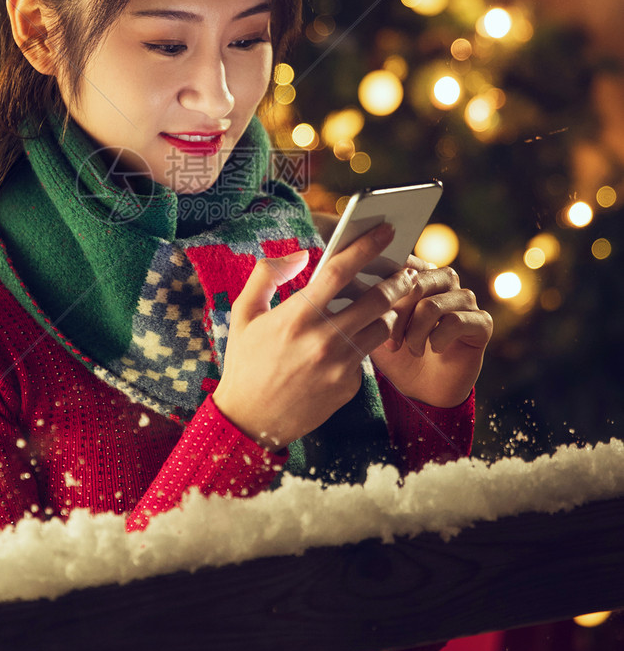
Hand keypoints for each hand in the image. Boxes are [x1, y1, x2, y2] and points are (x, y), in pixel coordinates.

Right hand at [212, 224, 420, 449]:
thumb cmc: (245, 362)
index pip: (340, 271)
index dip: (366, 246)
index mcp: (296, 316)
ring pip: (382, 327)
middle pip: (377, 299)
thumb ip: (267, 275)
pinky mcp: (349, 386)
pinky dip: (364, 343)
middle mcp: (323, 340)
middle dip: (398, 280)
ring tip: (386, 304)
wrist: (249, 421)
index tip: (386, 229)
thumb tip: (299, 254)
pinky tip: (354, 341)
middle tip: (407, 271)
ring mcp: (339, 365)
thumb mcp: (244, 313)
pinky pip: (366, 356)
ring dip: (388, 312)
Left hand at [370, 257, 492, 406]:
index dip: (383, 287)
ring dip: (415, 333)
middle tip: (390, 342)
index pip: (402, 263)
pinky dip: (437, 340)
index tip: (367, 308)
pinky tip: (433, 350)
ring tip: (410, 349)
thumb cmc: (396, 353)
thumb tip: (350, 277)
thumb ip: (367, 299)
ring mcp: (465, 299)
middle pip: (415, 283)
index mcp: (419, 273)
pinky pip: (456, 321)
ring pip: (432, 305)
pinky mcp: (481, 322)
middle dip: (397, 316)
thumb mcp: (374, 325)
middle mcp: (445, 280)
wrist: (421, 390)